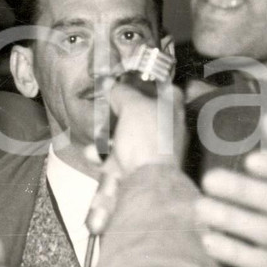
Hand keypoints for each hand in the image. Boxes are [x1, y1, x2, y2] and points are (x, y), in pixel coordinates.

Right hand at [84, 80, 185, 235]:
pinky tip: (92, 154)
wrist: (146, 185)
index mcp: (174, 112)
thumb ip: (122, 92)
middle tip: (107, 107)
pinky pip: (117, 161)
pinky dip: (102, 157)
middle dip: (120, 112)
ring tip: (96, 134)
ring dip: (107, 137)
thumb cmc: (149, 141)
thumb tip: (111, 83)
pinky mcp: (137, 173)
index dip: (152, 83)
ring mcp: (152, 154)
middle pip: (144, 116)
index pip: (169, 90)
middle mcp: (167, 133)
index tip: (134, 80)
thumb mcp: (133, 106)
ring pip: (127, 140)